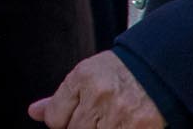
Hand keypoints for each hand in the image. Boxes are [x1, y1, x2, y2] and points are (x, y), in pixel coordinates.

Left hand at [29, 51, 164, 128]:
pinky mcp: (139, 127)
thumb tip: (34, 113)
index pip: (55, 118)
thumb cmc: (118, 74)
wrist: (158, 70)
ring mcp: (120, 113)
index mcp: (83, 78)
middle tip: (94, 118)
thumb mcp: (85, 76)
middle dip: (80, 127)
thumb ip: (59, 98)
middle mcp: (100, 94)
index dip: (62, 122)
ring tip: (106, 120)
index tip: (71, 118)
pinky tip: (119, 124)